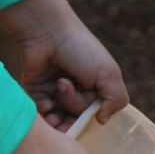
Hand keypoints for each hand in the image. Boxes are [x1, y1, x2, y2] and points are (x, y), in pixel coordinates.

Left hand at [0, 0, 128, 130]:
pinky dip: (43, 112)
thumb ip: (116, 100)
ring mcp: (57, 94)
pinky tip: (45, 103)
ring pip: (58, 119)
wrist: (48, 32)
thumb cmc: (83, 51)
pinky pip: (40, 113)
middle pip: (76, 118)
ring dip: (56, 118)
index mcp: (98, 90)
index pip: (96, 115)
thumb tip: (102, 121)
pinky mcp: (38, 92)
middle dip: (71, 110)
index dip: (90, 118)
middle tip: (64, 89)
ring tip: (51, 104)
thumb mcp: (110, 75)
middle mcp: (79, 93)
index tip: (87, 111)